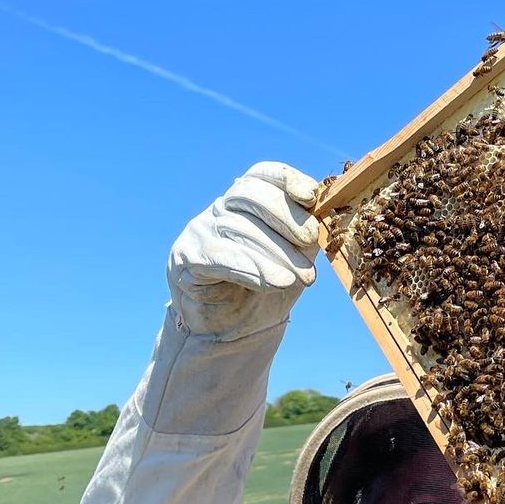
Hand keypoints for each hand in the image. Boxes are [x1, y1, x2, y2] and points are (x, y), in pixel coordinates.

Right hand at [167, 162, 320, 341]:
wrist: (235, 329)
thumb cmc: (267, 285)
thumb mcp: (295, 256)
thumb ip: (304, 235)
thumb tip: (319, 220)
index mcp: (248, 200)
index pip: (262, 174)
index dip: (286, 179)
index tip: (310, 196)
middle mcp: (221, 208)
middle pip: (251, 195)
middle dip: (286, 217)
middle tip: (310, 242)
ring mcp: (200, 229)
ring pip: (237, 229)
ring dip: (274, 254)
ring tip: (298, 277)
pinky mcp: (185, 257)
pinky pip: (218, 256)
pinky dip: (249, 269)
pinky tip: (273, 282)